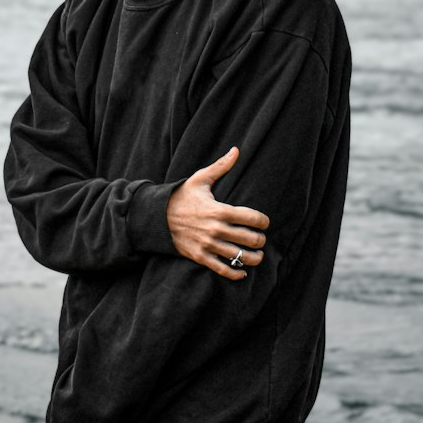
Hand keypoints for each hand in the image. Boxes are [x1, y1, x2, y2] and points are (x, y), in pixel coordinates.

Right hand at [166, 147, 269, 280]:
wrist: (158, 216)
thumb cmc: (182, 196)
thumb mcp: (200, 179)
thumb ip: (221, 166)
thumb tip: (236, 150)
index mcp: (220, 210)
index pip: (252, 218)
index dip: (263, 221)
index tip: (265, 222)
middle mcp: (217, 229)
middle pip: (250, 239)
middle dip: (260, 240)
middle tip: (261, 239)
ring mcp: (209, 245)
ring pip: (240, 256)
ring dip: (254, 257)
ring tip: (257, 255)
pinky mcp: (201, 257)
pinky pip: (222, 269)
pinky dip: (235, 273)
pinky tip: (242, 271)